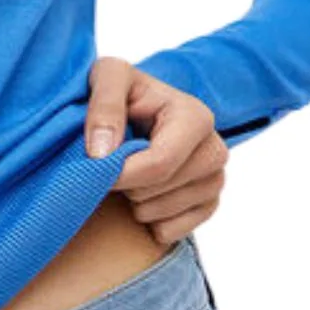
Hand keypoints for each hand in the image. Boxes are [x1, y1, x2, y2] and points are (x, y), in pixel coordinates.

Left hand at [84, 56, 228, 243]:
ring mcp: (215, 180)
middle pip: (161, 189)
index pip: (160, 163)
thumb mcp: (107, 77)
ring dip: (133, 203)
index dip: (122, 173)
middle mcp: (214, 150)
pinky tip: (140, 196)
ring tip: (128, 176)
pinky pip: (171, 232)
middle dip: (127, 183)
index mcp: (196, 117)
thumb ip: (103, 105)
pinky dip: (147, 222)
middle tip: (114, 163)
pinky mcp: (207, 205)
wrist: (137, 113)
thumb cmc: (123, 92)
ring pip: (164, 213)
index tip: (95, 166)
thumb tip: (102, 152)